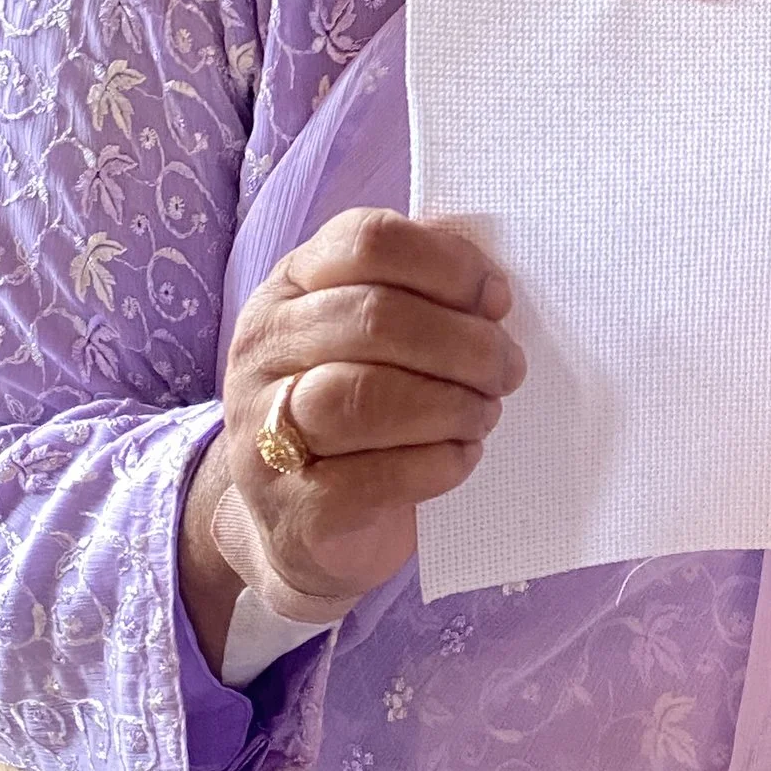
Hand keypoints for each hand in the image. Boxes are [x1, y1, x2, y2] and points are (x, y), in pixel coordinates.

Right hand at [180, 210, 522, 671]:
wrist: (299, 529)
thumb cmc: (359, 413)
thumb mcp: (376, 337)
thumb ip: (425, 293)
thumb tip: (490, 290)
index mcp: (290, 288)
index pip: (366, 241)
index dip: (447, 263)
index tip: (496, 300)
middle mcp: (263, 350)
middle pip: (373, 318)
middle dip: (463, 343)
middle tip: (507, 369)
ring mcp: (264, 432)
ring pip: (362, 396)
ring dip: (448, 403)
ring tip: (483, 414)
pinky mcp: (293, 510)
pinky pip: (373, 477)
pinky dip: (435, 463)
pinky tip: (460, 456)